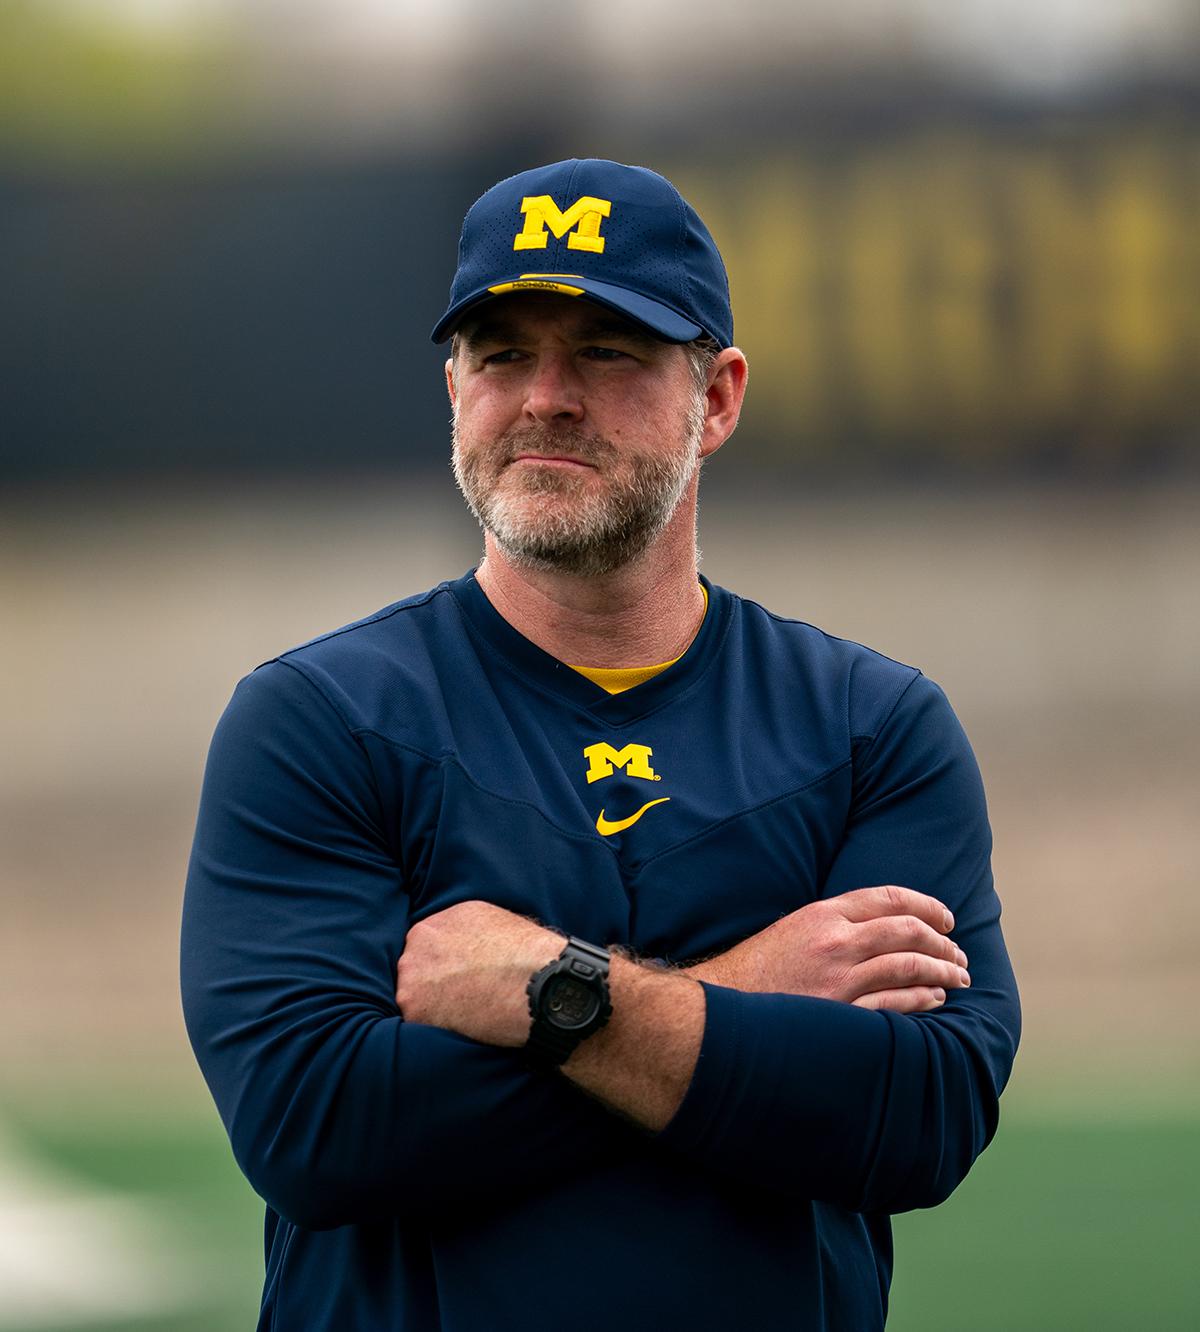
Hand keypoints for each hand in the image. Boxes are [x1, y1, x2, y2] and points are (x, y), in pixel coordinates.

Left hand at [395, 901, 563, 1045]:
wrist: (536, 983)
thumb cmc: (521, 950)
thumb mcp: (484, 917)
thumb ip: (456, 927)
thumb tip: (454, 940)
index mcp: (428, 929)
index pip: (422, 949)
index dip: (440, 965)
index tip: (455, 976)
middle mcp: (413, 952)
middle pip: (414, 973)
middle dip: (432, 984)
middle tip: (460, 995)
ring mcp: (411, 984)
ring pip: (414, 999)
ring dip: (431, 1007)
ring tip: (464, 1012)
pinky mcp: (417, 1015)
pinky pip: (420, 1024)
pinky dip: (436, 1028)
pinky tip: (462, 1025)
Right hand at [684, 885, 969, 1012]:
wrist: (721, 1008)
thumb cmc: (755, 970)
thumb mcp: (792, 930)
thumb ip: (833, 923)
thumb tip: (879, 926)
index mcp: (822, 914)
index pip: (888, 898)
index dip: (926, 906)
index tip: (946, 919)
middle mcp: (835, 942)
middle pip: (907, 932)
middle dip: (942, 942)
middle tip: (959, 953)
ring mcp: (839, 979)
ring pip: (909, 967)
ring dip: (942, 971)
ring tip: (958, 977)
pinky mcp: (841, 1014)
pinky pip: (895, 1005)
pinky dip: (922, 1000)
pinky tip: (935, 1000)